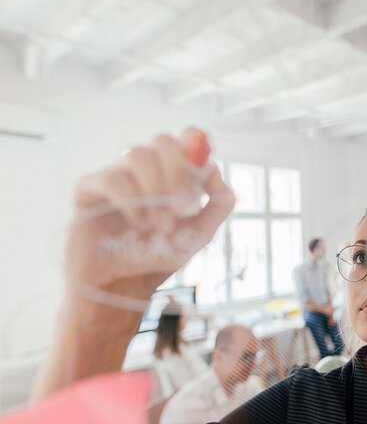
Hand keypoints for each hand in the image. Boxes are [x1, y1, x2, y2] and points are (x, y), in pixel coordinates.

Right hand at [32, 129, 234, 400]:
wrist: (124, 286)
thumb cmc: (159, 255)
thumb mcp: (201, 232)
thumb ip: (219, 202)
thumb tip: (215, 171)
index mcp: (172, 172)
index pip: (188, 137)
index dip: (197, 148)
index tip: (202, 178)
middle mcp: (145, 168)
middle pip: (163, 141)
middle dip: (178, 174)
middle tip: (183, 209)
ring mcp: (116, 175)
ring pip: (137, 155)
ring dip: (155, 192)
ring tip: (159, 225)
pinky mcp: (89, 190)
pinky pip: (112, 178)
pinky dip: (131, 200)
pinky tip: (138, 223)